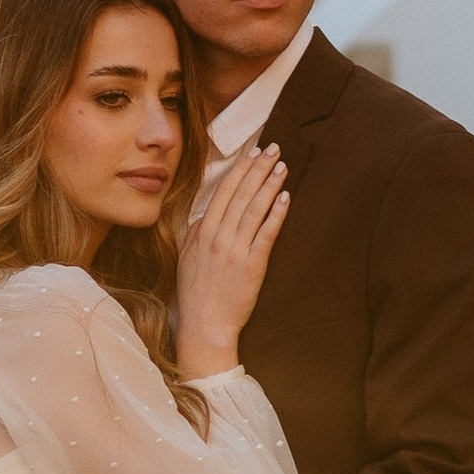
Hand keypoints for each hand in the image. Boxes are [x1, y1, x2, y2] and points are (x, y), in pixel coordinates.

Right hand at [178, 143, 288, 374]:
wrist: (205, 324)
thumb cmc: (195, 294)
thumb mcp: (188, 257)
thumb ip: (198, 233)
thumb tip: (208, 214)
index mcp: (202, 231)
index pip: (224, 191)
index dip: (240, 170)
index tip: (253, 153)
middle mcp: (218, 236)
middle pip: (241, 193)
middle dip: (259, 168)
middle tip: (274, 149)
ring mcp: (235, 249)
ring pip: (255, 208)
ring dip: (270, 184)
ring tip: (282, 167)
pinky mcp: (252, 264)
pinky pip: (266, 233)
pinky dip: (276, 213)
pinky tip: (285, 197)